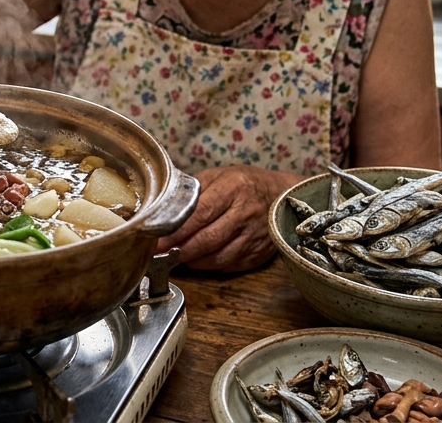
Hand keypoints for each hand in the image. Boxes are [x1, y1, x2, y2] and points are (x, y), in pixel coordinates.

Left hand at [160, 165, 299, 271]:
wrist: (285, 195)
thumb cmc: (247, 183)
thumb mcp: (220, 175)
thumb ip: (194, 190)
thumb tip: (165, 207)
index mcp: (233, 188)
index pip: (200, 214)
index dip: (176, 230)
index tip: (157, 239)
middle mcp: (245, 213)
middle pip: (208, 239)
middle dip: (179, 249)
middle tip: (159, 254)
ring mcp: (255, 235)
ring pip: (218, 257)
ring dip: (193, 261)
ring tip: (175, 258)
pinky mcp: (259, 252)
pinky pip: (230, 264)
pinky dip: (210, 265)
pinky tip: (198, 260)